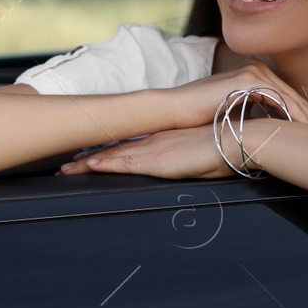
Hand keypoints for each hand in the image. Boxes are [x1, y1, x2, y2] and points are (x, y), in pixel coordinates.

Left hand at [58, 124, 245, 179]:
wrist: (241, 138)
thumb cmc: (229, 147)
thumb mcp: (205, 154)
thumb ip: (191, 157)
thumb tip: (190, 162)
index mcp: (165, 139)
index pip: (129, 145)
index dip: (107, 150)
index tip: (89, 156)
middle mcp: (155, 141)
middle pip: (114, 150)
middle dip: (89, 158)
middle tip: (67, 165)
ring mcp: (155, 149)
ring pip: (113, 156)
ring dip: (89, 164)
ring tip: (68, 170)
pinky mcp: (159, 160)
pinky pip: (126, 163)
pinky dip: (106, 164)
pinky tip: (89, 167)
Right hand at [164, 59, 307, 129]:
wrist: (175, 110)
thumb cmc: (199, 116)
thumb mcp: (232, 111)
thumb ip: (251, 111)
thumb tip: (267, 128)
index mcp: (254, 72)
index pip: (286, 95)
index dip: (303, 114)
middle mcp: (256, 67)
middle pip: (292, 94)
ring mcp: (252, 71)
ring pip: (289, 97)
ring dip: (306, 117)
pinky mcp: (247, 80)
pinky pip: (278, 99)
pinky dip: (292, 115)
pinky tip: (302, 130)